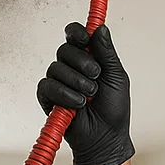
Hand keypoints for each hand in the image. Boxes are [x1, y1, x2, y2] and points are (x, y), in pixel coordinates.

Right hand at [36, 22, 134, 164]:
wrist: (105, 137)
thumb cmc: (114, 109)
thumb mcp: (116, 77)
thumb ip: (107, 52)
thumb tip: (100, 28)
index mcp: (88, 58)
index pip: (74, 35)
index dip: (76, 32)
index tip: (84, 38)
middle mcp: (71, 67)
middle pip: (65, 49)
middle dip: (83, 63)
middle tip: (96, 77)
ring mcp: (58, 81)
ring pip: (56, 68)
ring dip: (77, 83)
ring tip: (89, 97)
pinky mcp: (47, 97)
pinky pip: (48, 86)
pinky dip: (65, 95)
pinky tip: (77, 105)